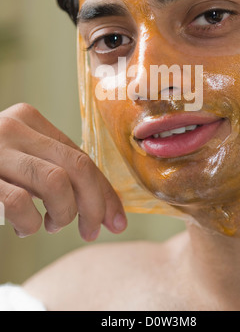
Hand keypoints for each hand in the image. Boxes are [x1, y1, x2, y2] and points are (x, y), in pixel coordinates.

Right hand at [0, 103, 126, 240]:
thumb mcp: (21, 156)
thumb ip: (53, 166)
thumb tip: (101, 200)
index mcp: (29, 120)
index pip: (81, 156)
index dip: (104, 190)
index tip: (117, 218)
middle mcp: (13, 128)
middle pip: (77, 166)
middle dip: (95, 204)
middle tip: (93, 230)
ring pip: (56, 183)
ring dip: (64, 213)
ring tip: (53, 225)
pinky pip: (19, 202)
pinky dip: (31, 223)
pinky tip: (25, 228)